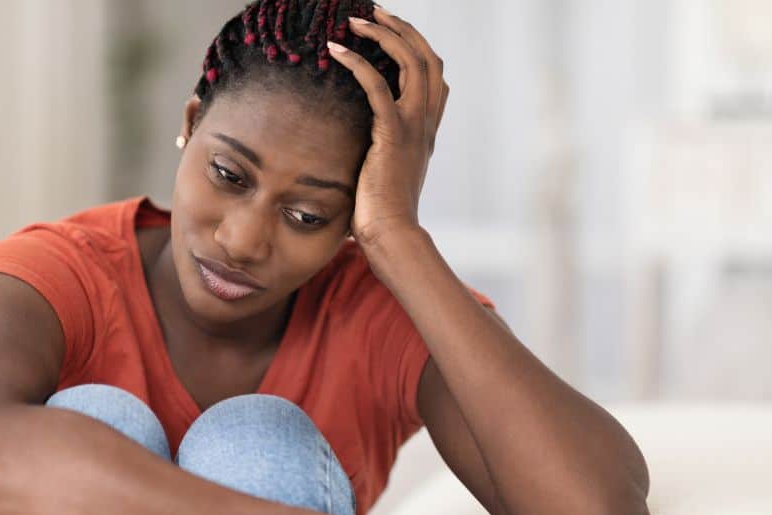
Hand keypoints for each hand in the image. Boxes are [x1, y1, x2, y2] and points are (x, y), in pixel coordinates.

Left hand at [328, 5, 448, 247]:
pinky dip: (357, 62)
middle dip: (402, 29)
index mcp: (426, 131)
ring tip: (355, 21)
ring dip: (383, 35)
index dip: (416, 47)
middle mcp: (425, 123)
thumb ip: (379, 152)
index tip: (389, 32)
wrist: (391, 235)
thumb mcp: (385, 174)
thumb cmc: (381, 214)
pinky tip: (337, 51)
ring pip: (411, 62)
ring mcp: (413, 127)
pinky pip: (377, 86)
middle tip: (373, 13)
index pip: (434, 76)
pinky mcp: (392, 135)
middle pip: (428, 58)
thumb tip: (355, 148)